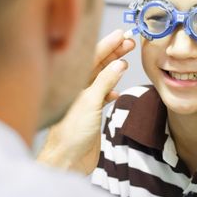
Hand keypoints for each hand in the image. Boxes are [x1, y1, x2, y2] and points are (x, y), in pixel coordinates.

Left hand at [37, 30, 134, 173]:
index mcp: (73, 82)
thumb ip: (104, 81)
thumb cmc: (71, 133)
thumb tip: (119, 63)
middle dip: (113, 52)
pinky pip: (102, 95)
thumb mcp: (89, 102)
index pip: (92, 56)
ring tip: (127, 57)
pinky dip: (111, 90)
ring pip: (101, 78)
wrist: (67, 161)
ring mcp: (84, 101)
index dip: (108, 44)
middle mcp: (77, 89)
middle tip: (130, 41)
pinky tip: (117, 90)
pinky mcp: (90, 114)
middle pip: (97, 64)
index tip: (123, 35)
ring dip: (114, 68)